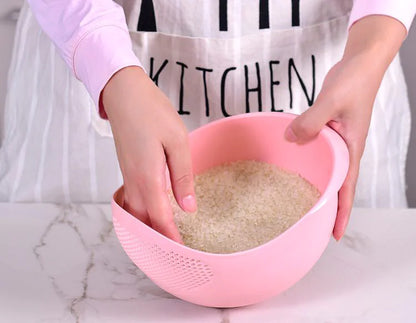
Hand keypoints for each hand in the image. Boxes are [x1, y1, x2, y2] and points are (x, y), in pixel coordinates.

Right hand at [102, 66, 196, 242]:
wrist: (123, 93)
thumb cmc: (153, 113)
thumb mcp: (177, 142)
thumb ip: (182, 177)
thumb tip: (188, 207)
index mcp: (148, 177)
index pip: (160, 217)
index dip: (170, 236)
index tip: (181, 251)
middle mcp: (134, 181)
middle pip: (143, 219)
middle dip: (156, 237)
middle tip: (172, 249)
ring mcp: (127, 175)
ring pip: (135, 211)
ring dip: (147, 225)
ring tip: (163, 235)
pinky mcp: (126, 167)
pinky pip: (132, 198)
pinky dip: (142, 211)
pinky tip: (153, 209)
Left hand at [284, 16, 405, 239]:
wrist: (361, 63)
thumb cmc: (355, 81)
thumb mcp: (331, 101)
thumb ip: (311, 122)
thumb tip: (290, 140)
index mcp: (351, 149)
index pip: (348, 189)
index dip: (341, 213)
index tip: (334, 235)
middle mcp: (345, 150)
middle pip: (338, 185)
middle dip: (328, 208)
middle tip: (313, 227)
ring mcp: (337, 140)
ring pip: (327, 169)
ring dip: (318, 186)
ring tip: (303, 203)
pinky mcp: (328, 130)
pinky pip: (318, 152)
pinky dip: (309, 161)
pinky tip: (295, 164)